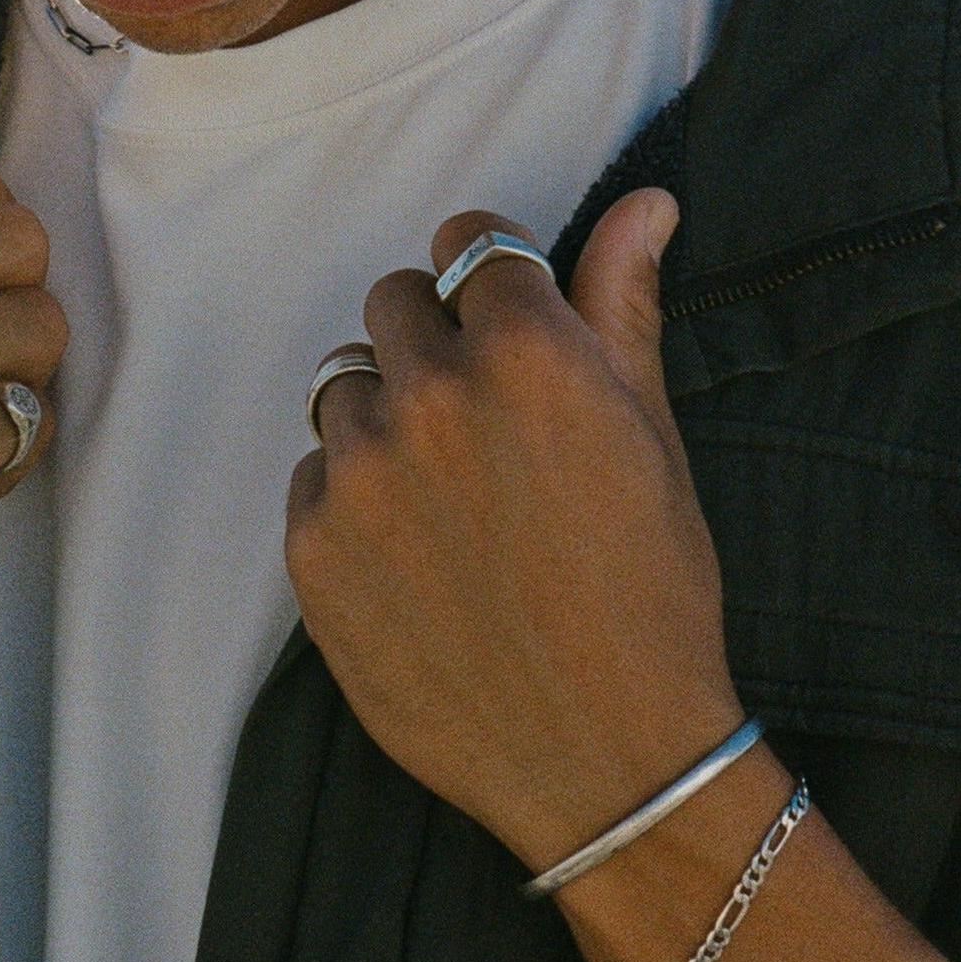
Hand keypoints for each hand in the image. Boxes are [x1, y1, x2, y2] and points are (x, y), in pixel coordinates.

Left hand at [284, 189, 743, 874]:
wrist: (605, 758)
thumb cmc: (649, 594)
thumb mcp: (651, 438)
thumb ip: (622, 304)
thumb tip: (642, 203)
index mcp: (525, 351)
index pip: (469, 241)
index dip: (492, 277)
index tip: (506, 317)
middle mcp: (427, 395)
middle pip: (393, 303)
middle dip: (435, 341)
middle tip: (487, 423)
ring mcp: (357, 472)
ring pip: (344, 386)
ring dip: (386, 418)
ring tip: (450, 499)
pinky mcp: (309, 544)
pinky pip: (313, 475)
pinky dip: (352, 497)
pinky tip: (415, 556)